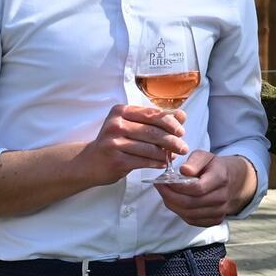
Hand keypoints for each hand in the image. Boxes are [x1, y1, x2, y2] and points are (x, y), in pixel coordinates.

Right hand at [74, 104, 188, 185]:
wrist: (91, 162)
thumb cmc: (117, 141)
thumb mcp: (133, 125)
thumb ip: (157, 119)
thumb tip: (182, 115)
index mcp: (121, 111)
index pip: (152, 114)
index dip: (170, 123)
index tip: (181, 131)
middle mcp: (115, 124)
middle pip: (152, 132)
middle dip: (172, 140)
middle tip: (184, 147)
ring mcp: (114, 143)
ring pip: (149, 148)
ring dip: (165, 154)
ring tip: (174, 156)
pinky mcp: (115, 160)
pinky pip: (142, 161)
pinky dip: (156, 163)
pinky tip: (163, 164)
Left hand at [157, 152, 255, 227]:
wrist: (234, 181)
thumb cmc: (215, 167)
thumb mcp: (206, 156)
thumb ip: (194, 161)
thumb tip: (184, 170)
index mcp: (221, 178)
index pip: (197, 188)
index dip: (177, 187)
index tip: (164, 180)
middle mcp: (222, 197)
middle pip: (191, 204)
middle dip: (170, 196)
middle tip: (159, 187)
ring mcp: (220, 211)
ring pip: (189, 214)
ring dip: (173, 205)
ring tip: (165, 194)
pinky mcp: (215, 220)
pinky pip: (193, 221)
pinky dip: (180, 213)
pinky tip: (175, 203)